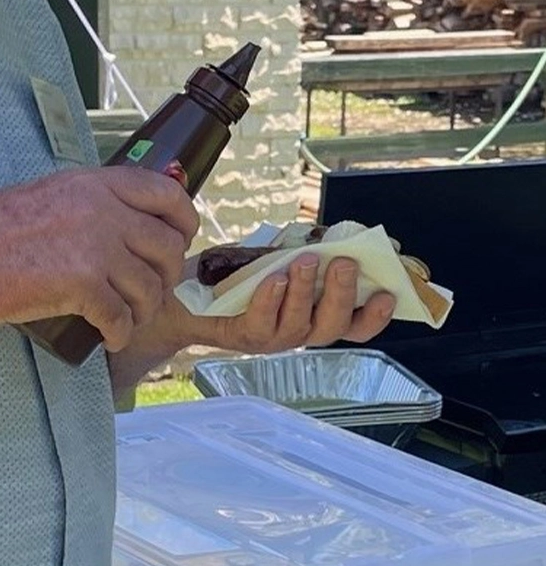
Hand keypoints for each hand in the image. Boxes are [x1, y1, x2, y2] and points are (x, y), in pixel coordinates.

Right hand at [0, 166, 198, 351]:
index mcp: (95, 183)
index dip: (184, 221)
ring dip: (142, 309)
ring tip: (123, 317)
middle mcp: (103, 210)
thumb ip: (95, 203)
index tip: (180, 239)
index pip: (167, 193)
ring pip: (150, 287)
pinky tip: (108, 336)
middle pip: (167, 246)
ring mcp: (96, 247)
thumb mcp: (53, 196)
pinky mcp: (85, 285)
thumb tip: (134, 225)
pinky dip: (120, 333)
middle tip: (148, 290)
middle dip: (165, 275)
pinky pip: (123, 317)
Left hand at [182, 253, 396, 353]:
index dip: (375, 315)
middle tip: (342, 262)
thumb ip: (302, 252)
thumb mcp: (274, 260)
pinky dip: (271, 299)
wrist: (181, 295)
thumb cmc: (233, 276)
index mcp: (314, 315)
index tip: (389, 292)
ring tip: (304, 261)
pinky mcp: (244, 337)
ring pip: (301, 323)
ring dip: (305, 290)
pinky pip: (263, 322)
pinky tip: (272, 278)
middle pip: (333, 325)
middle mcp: (299, 332)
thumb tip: (328, 233)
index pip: (355, 325)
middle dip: (342, 292)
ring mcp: (272, 337)